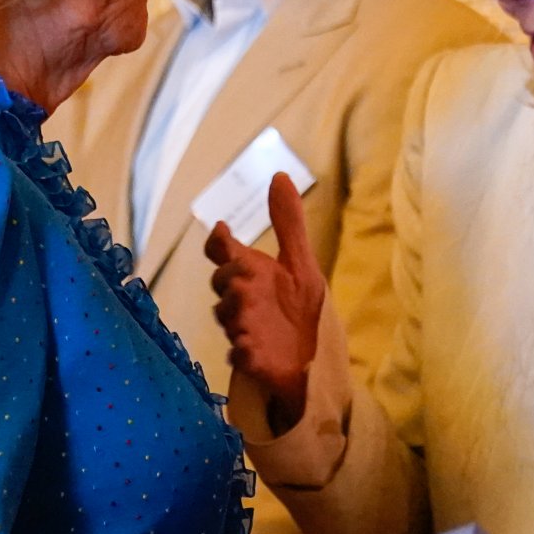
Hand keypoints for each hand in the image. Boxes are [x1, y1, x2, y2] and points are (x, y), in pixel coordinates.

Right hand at [205, 172, 325, 423]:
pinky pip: (239, 354)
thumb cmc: (303, 308)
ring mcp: (243, 328)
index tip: (222, 232)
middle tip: (245, 274)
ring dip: (232, 309)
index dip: (217, 242)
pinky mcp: (251, 358)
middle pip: (220, 283)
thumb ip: (289, 223)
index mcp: (252, 273)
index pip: (221, 252)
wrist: (315, 356)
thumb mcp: (301, 263)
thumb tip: (279, 175)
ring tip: (247, 305)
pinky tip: (250, 347)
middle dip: (227, 277)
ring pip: (225, 316)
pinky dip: (241, 351)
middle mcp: (243, 298)